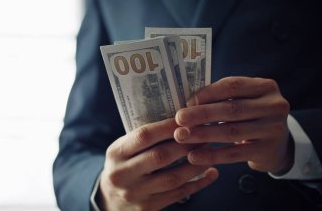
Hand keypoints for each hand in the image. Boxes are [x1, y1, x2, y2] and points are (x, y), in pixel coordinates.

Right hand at [98, 118, 218, 210]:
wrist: (109, 200)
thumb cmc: (122, 166)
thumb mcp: (123, 149)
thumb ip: (143, 138)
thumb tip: (179, 121)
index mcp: (116, 153)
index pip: (144, 136)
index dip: (168, 127)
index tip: (187, 119)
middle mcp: (123, 174)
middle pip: (160, 156)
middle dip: (186, 145)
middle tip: (204, 135)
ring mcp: (135, 193)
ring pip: (172, 178)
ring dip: (196, 164)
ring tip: (210, 153)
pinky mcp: (148, 208)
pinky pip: (178, 195)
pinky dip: (198, 183)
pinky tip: (212, 173)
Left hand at [174, 77, 292, 173]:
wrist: (278, 145)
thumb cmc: (252, 117)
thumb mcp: (245, 101)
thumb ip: (222, 98)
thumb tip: (187, 103)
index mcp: (265, 87)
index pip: (233, 86)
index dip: (208, 93)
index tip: (188, 101)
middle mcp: (274, 105)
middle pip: (231, 109)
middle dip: (201, 114)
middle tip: (179, 119)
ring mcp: (274, 129)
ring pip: (231, 131)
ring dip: (202, 134)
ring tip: (181, 136)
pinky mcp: (267, 151)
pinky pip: (234, 154)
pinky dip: (212, 155)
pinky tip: (194, 156)